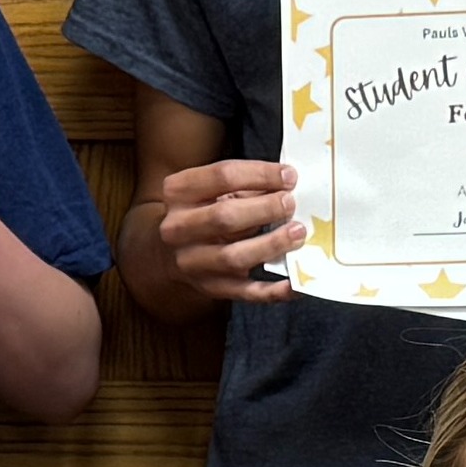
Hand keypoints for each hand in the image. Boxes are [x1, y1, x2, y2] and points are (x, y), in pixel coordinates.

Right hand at [151, 158, 303, 302]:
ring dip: (271, 245)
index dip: (261, 174)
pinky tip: (295, 284)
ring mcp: (191, 262)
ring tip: (298, 233)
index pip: (222, 176)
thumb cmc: (200, 211)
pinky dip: (273, 291)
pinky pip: (244, 292)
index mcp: (178, 192)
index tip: (290, 176)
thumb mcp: (212, 189)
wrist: (168, 251)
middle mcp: (177, 228)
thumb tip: (288, 185)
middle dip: (265, 209)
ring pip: (233, 257)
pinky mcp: (209, 288)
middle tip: (291, 204)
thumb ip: (245, 185)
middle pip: (224, 216)